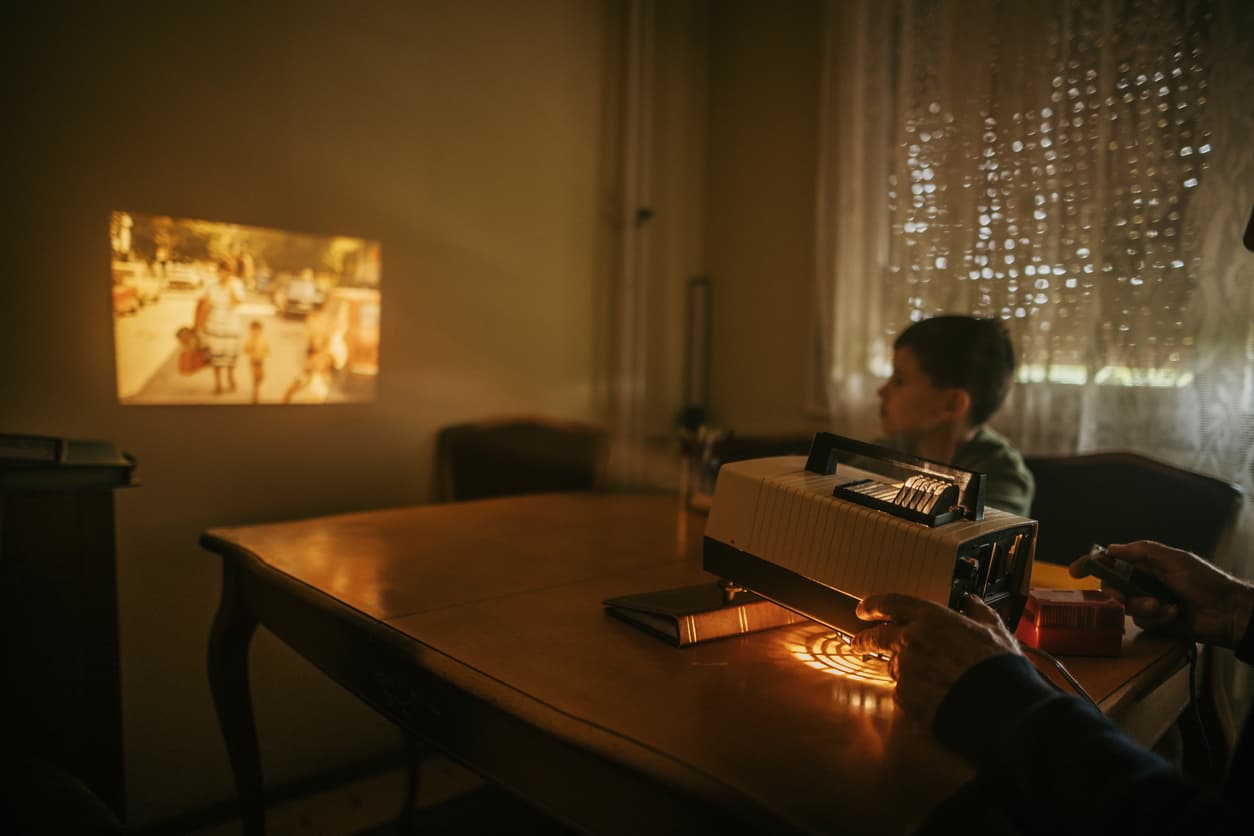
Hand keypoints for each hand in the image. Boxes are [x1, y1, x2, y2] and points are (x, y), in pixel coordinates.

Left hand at [852, 593, 1020, 724]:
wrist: (1001, 709)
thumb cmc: (999, 668)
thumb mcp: (994, 630)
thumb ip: (978, 612)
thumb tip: (972, 602)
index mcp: (931, 619)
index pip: (891, 604)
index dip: (874, 605)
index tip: (864, 610)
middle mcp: (912, 640)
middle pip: (877, 636)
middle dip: (864, 639)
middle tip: (859, 642)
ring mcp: (906, 670)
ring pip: (893, 666)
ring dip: (901, 669)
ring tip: (924, 678)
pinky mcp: (905, 697)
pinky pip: (902, 692)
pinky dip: (912, 693)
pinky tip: (932, 697)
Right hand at [1069, 540, 1253, 648]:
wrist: (1229, 612)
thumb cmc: (1205, 581)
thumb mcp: (1174, 558)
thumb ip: (1142, 551)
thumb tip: (1110, 549)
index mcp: (1146, 564)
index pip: (1112, 562)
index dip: (1092, 565)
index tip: (1075, 572)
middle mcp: (1144, 583)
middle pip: (1112, 587)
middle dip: (1117, 593)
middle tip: (1122, 597)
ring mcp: (1149, 603)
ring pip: (1126, 607)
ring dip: (1144, 607)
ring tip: (1166, 607)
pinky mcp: (1156, 623)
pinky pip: (1141, 622)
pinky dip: (1157, 618)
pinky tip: (1174, 615)